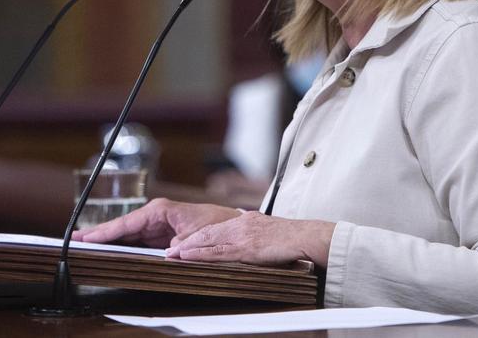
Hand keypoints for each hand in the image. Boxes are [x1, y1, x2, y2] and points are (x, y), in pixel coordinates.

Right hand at [72, 198, 239, 248]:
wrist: (232, 226)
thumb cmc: (217, 224)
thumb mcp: (201, 234)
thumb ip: (182, 243)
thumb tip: (167, 252)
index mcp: (161, 210)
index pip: (127, 223)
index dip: (105, 231)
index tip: (86, 236)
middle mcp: (155, 215)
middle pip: (121, 227)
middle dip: (98, 233)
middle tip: (74, 239)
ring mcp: (156, 225)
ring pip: (125, 233)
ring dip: (106, 238)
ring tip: (84, 243)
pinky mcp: (159, 234)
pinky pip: (135, 239)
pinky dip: (120, 243)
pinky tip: (107, 248)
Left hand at [166, 211, 335, 267]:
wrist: (307, 236)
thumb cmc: (293, 238)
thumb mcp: (270, 233)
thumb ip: (256, 237)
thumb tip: (249, 245)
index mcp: (246, 221)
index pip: (216, 228)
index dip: (197, 236)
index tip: (183, 243)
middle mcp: (241, 224)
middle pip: (207, 232)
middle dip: (186, 241)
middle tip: (170, 250)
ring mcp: (243, 235)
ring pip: (208, 241)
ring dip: (188, 248)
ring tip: (172, 254)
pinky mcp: (247, 248)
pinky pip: (218, 252)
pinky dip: (200, 254)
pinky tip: (188, 256)